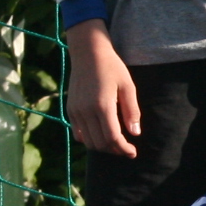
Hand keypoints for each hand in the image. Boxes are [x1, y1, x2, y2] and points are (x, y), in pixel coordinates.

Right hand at [65, 19, 140, 157]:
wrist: (88, 53)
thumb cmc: (112, 67)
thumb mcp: (128, 86)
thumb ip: (132, 111)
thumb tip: (135, 133)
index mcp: (102, 106)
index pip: (112, 138)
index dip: (123, 149)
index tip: (133, 152)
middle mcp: (86, 111)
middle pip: (100, 143)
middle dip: (115, 150)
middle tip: (126, 149)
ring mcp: (76, 111)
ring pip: (88, 141)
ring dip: (103, 147)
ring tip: (116, 144)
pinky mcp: (70, 109)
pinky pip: (78, 134)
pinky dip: (90, 140)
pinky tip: (101, 136)